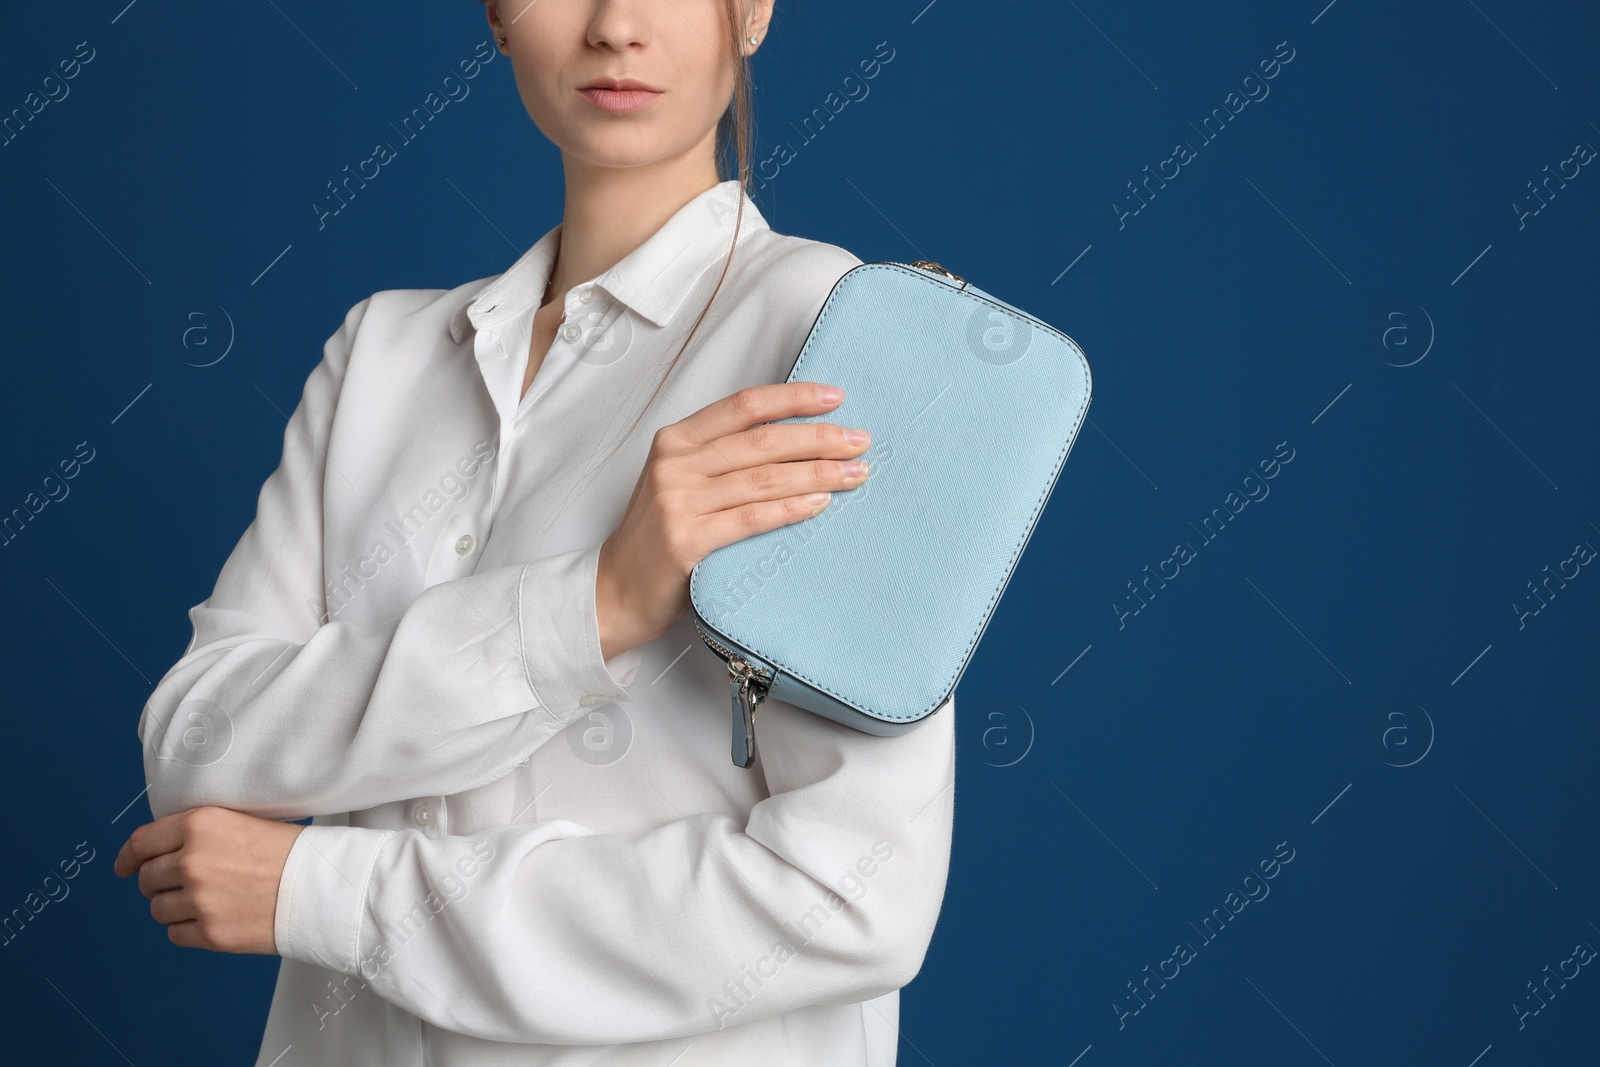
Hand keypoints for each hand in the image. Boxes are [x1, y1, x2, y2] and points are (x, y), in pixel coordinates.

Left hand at [113, 805, 304, 954]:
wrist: (323, 886)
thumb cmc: (290, 852)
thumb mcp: (241, 822)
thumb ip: (199, 833)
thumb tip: (161, 851)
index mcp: (201, 825)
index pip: (142, 842)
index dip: (127, 857)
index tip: (123, 867)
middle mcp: (192, 861)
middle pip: (146, 878)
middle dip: (158, 883)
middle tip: (185, 884)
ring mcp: (199, 900)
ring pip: (157, 909)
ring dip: (174, 907)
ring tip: (207, 901)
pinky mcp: (210, 933)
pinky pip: (175, 934)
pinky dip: (188, 929)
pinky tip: (214, 918)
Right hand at [597, 381, 872, 658]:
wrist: (617, 591)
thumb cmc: (658, 536)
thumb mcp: (680, 480)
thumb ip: (722, 457)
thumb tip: (796, 438)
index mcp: (676, 441)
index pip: (744, 407)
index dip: (792, 398)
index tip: (834, 398)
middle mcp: (675, 465)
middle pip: (762, 441)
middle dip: (819, 439)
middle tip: (860, 441)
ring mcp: (678, 503)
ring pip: (763, 478)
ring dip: (817, 474)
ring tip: (854, 473)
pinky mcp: (686, 541)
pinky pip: (752, 518)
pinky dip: (791, 509)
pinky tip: (820, 503)